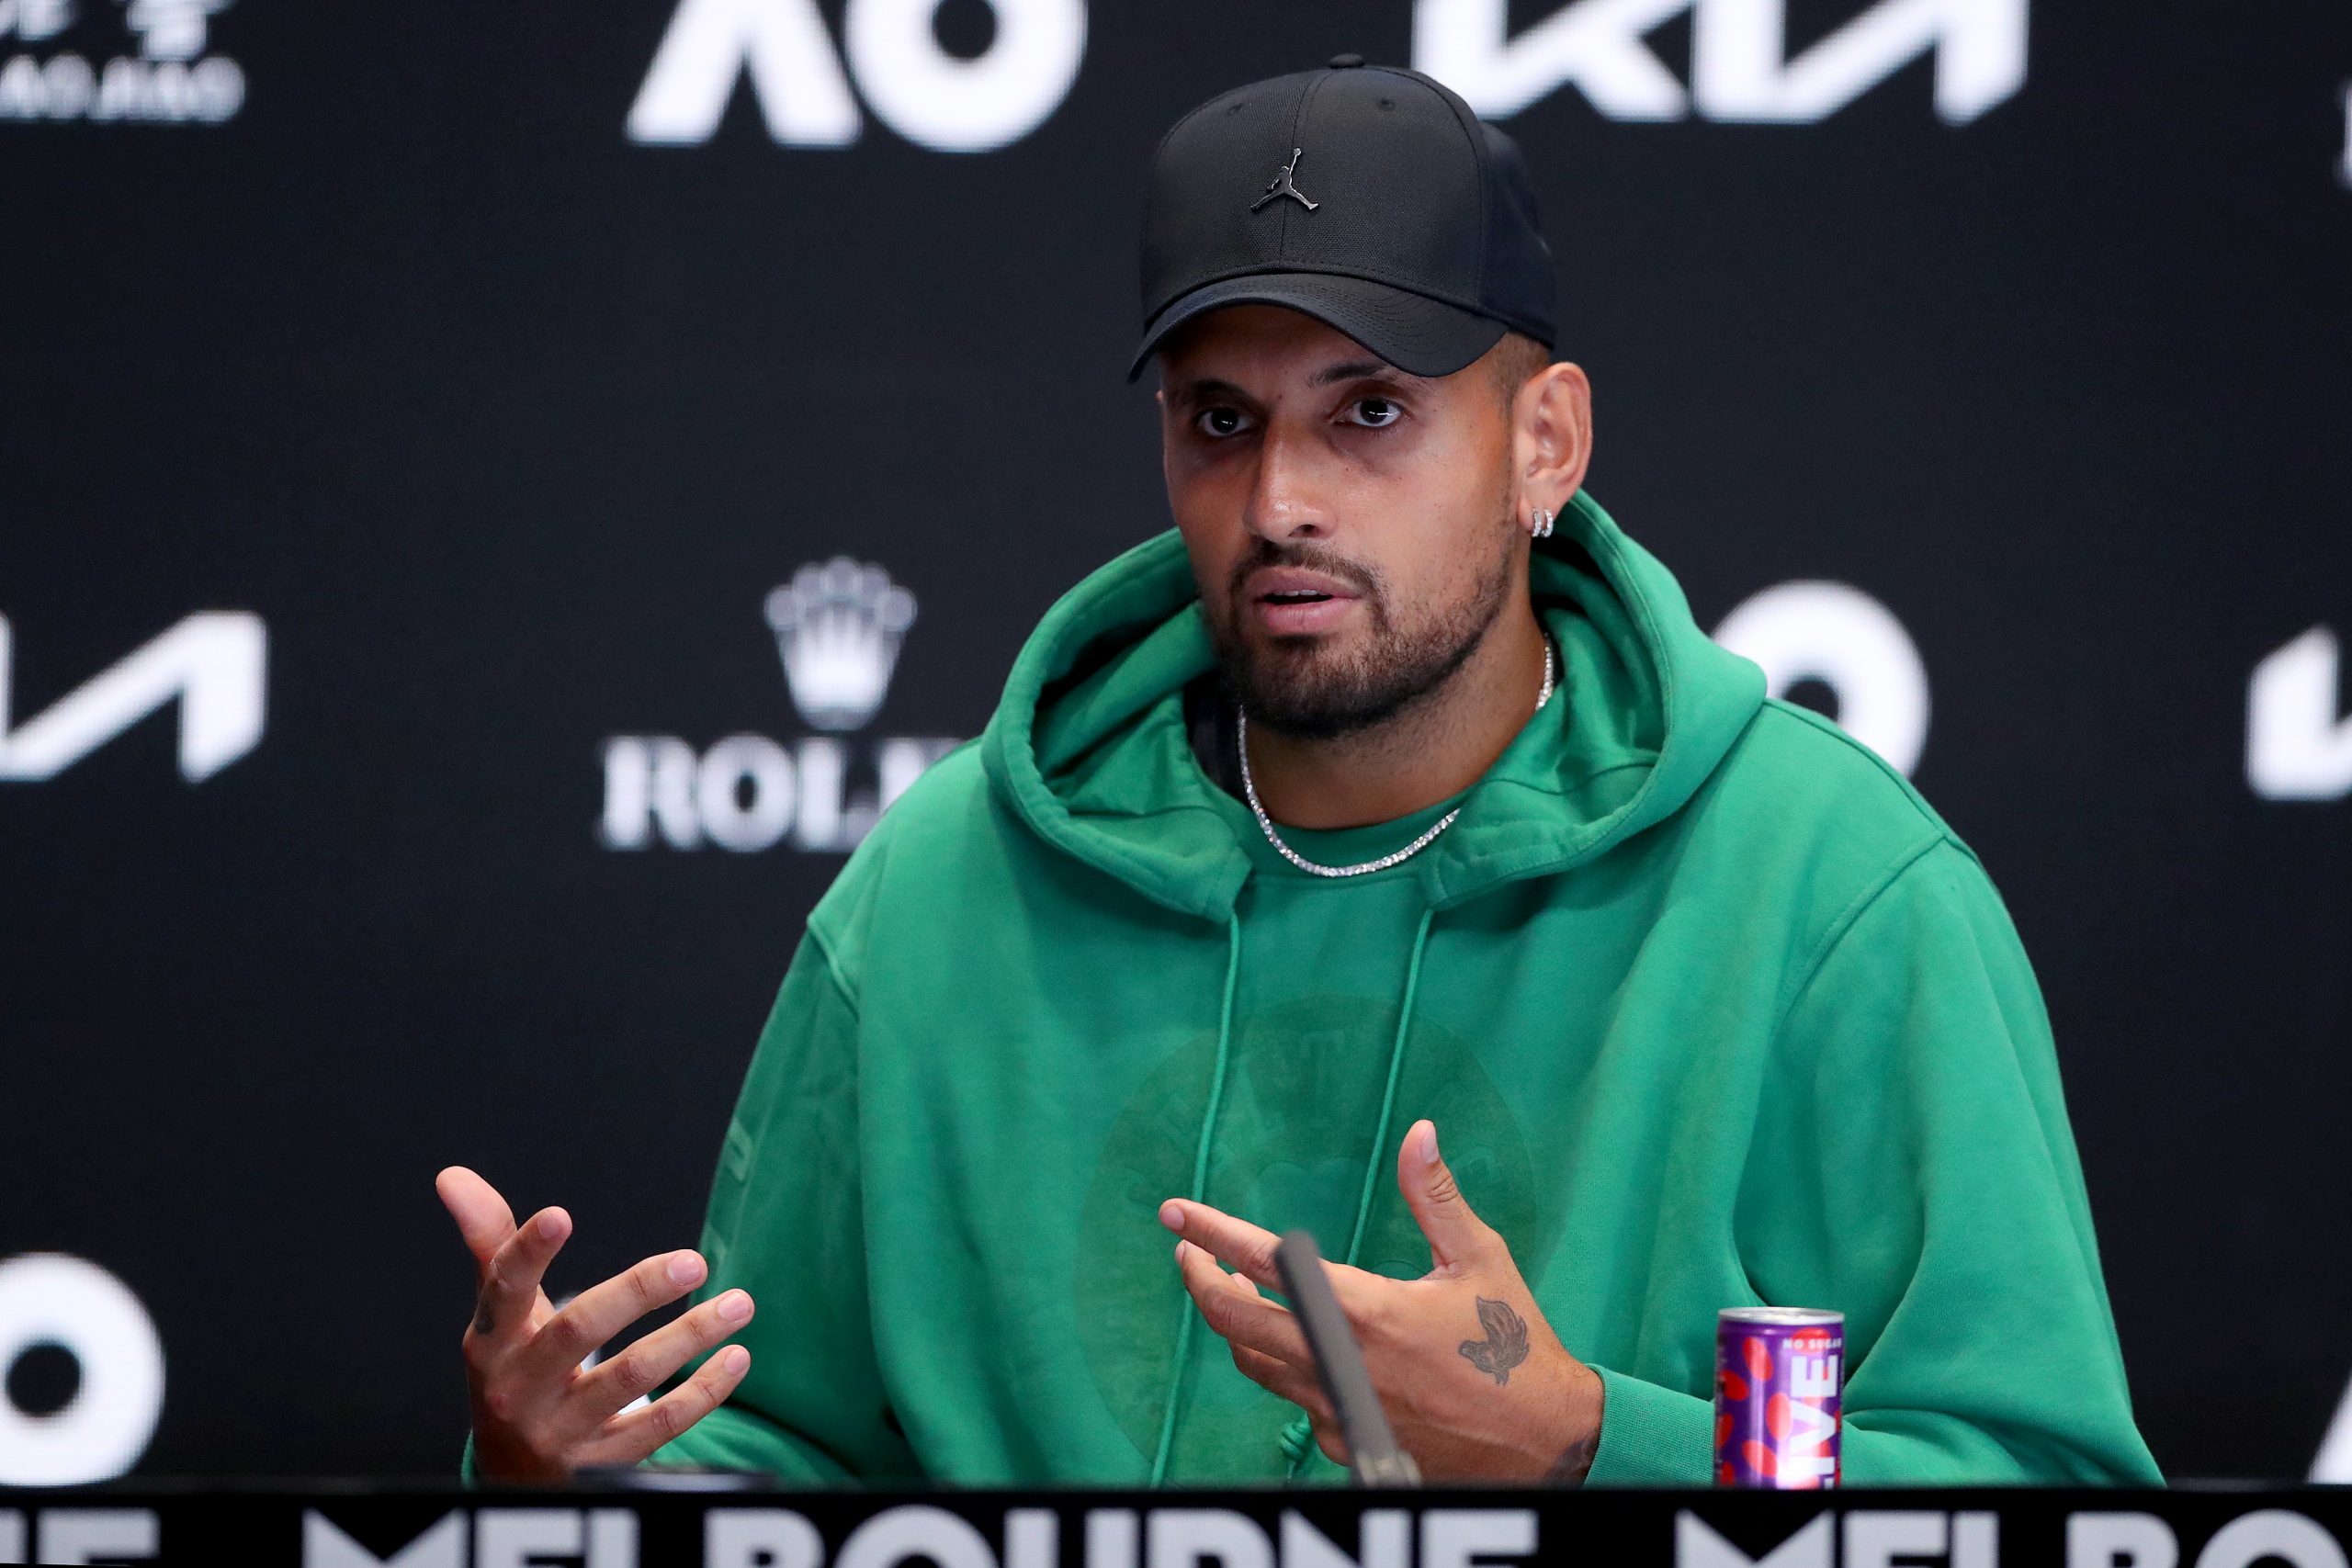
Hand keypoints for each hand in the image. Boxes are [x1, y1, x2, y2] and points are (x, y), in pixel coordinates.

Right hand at [435, 1166, 755, 1481]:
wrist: (512, 1476)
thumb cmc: (514, 1370)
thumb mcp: (499, 1315)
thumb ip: (490, 1242)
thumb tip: (454, 1176)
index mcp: (491, 1341)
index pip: (504, 1290)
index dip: (528, 1252)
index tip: (560, 1214)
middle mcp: (518, 1388)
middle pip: (577, 1330)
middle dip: (638, 1291)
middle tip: (695, 1260)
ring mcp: (559, 1430)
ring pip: (630, 1378)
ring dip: (690, 1337)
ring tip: (739, 1303)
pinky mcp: (599, 1465)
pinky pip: (659, 1427)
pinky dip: (704, 1392)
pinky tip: (734, 1357)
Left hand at [1160, 1119, 1602, 1482]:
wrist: (1542, 1442)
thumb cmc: (1513, 1346)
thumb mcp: (1481, 1258)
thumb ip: (1435, 1196)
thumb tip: (1419, 1133)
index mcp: (1365, 1310)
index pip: (1264, 1262)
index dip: (1211, 1233)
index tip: (1176, 1214)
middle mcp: (1338, 1362)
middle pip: (1232, 1320)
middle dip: (1198, 1280)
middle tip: (1186, 1252)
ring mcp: (1336, 1407)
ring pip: (1254, 1362)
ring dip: (1234, 1322)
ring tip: (1231, 1288)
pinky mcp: (1345, 1437)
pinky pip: (1291, 1397)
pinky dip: (1279, 1363)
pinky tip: (1291, 1342)